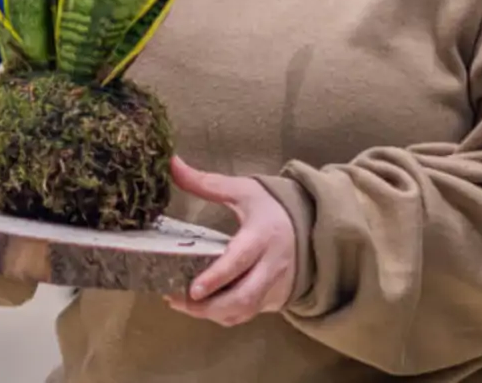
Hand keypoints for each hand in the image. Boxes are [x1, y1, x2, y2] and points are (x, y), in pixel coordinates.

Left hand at [165, 156, 295, 326]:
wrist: (308, 225)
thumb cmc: (270, 206)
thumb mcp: (242, 190)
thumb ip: (206, 183)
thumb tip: (173, 165)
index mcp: (262, 235)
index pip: (240, 260)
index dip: (217, 277)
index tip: (193, 289)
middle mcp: (270, 265)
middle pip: (242, 297)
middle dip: (208, 306)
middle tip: (177, 299)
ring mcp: (274, 285)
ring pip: (244, 311)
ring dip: (212, 314)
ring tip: (182, 304)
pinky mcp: (273, 298)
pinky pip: (248, 314)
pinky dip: (224, 315)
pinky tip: (202, 307)